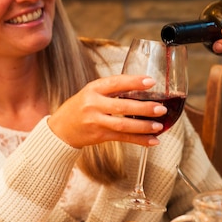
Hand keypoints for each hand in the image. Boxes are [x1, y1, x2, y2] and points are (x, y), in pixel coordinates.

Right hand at [47, 75, 167, 147]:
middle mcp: (93, 104)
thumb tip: (142, 89)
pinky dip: (139, 140)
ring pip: (123, 124)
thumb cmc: (80, 107)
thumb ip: (112, 90)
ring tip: (159, 125)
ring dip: (143, 126)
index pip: (116, 83)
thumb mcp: (91, 92)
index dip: (134, 82)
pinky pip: (122, 138)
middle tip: (160, 108)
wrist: (60, 129)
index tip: (151, 81)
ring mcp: (95, 121)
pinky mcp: (99, 136)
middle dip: (144, 107)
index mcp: (93, 88)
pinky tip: (152, 140)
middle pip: (122, 106)